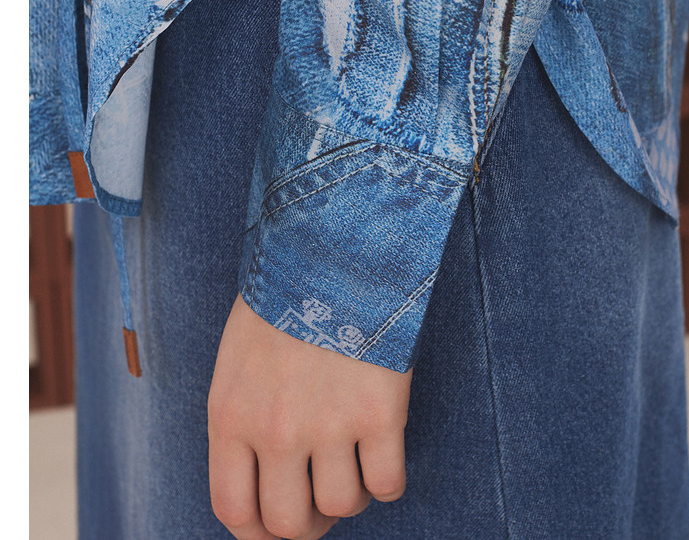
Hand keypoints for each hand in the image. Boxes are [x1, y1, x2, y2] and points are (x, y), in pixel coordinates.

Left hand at [208, 294, 412, 538]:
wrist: (331, 247)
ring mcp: (328, 425)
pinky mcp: (379, 413)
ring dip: (350, 493)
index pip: (234, 511)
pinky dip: (387, 479)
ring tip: (353, 459)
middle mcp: (274, 430)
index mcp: (230, 415)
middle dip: (309, 519)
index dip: (258, 532)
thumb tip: (262, 475)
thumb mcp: (238, 358)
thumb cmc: (284, 296)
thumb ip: (242, 418)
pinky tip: (382, 448)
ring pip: (343, 506)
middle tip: (321, 494)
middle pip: (290, 523)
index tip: (277, 522)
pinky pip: (387, 484)